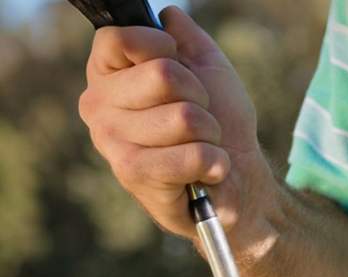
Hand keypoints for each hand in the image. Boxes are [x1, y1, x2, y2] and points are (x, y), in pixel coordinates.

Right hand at [78, 7, 271, 241]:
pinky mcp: (134, 175)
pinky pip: (191, 154)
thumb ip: (184, 35)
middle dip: (200, 99)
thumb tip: (167, 15)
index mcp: (108, 75)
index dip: (165, 50)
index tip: (182, 72)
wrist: (240, 181)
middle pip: (163, 75)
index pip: (122, 39)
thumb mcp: (207, 68)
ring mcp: (112, 142)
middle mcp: (99, 106)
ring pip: (183, 117)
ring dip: (209, 134)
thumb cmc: (222, 126)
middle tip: (200, 122)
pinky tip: (207, 172)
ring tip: (203, 147)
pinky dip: (213, 162)